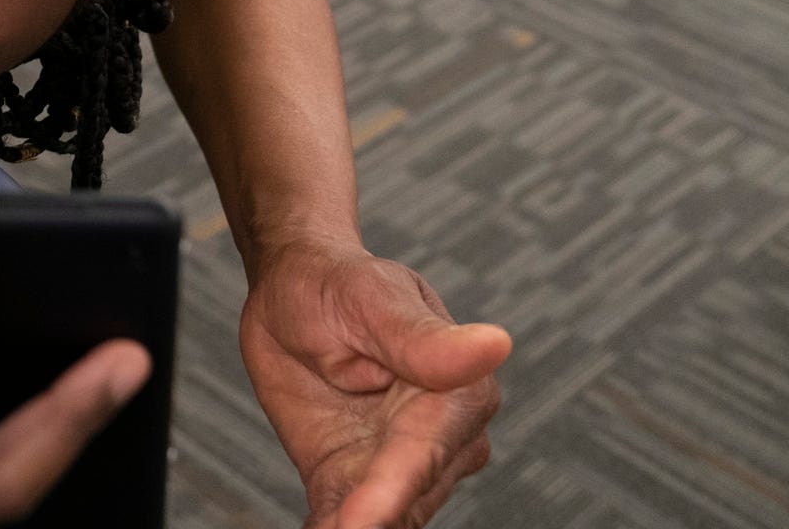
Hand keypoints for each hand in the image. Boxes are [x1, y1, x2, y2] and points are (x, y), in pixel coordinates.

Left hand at [240, 239, 510, 528]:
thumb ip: (425, 339)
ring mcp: (397, 464)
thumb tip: (495, 344)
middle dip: (374, 521)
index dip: (393, 488)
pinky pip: (342, 513)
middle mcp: (441, 438)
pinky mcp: (350, 476)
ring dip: (355, 528)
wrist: (292, 289)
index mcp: (461, 392)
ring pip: (385, 515)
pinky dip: (330, 527)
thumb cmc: (340, 283)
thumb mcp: (371, 299)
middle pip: (408, 496)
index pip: (426, 452)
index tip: (360, 522)